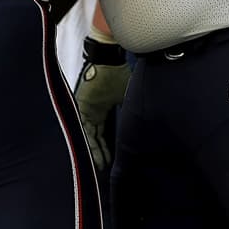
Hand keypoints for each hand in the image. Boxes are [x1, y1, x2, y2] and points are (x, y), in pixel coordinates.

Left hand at [73, 36, 130, 170]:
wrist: (108, 59)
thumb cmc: (120, 74)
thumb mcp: (129, 98)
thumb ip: (131, 112)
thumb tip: (148, 126)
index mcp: (104, 107)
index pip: (104, 132)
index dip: (108, 146)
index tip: (114, 159)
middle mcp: (94, 110)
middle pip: (96, 136)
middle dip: (101, 153)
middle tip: (105, 169)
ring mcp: (86, 109)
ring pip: (89, 135)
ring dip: (94, 151)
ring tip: (100, 166)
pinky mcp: (81, 107)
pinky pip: (83, 128)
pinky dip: (88, 142)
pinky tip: (92, 155)